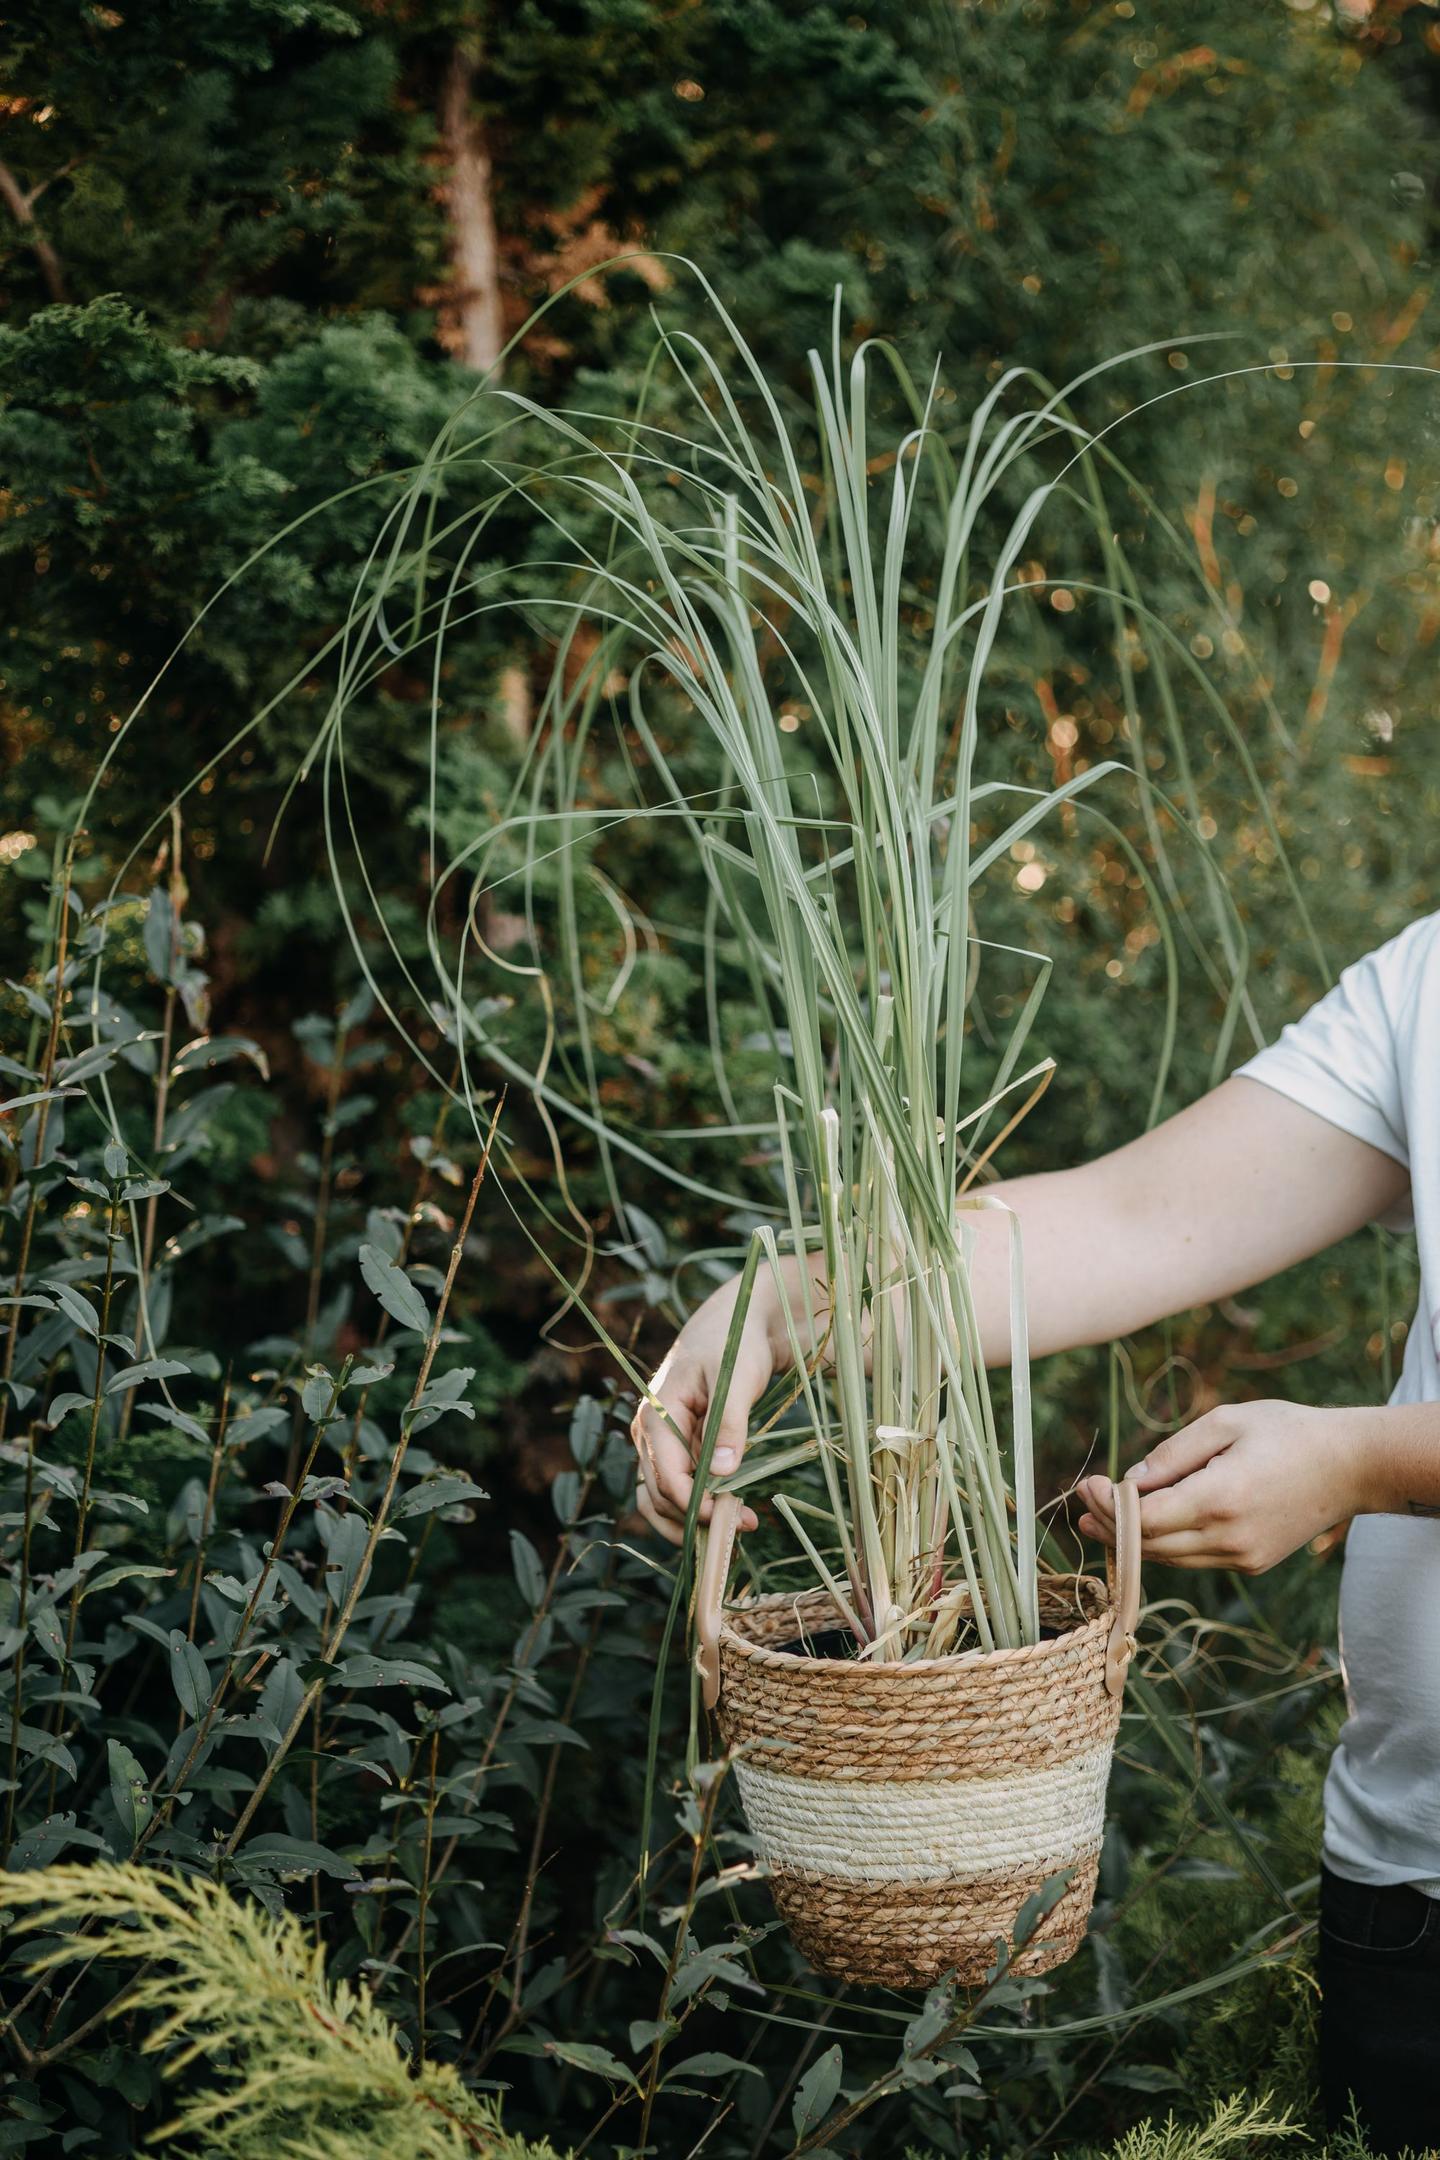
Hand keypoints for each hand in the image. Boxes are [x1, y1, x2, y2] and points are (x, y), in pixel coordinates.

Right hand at [629, 1270, 784, 1545]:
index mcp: (656, 1414)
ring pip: (660, 1497)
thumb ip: (728, 1425)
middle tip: (745, 1524)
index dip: (695, 1506)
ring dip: (690, 1520)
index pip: (667, 1478)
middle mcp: (647, 1431)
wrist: (734, 1322)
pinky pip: (673, 1486)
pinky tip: (724, 1510)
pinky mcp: (672, 1445)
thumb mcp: (735, 1379)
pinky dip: (692, 1505)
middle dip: (696, 1518)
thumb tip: (723, 1473)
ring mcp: (656, 1440)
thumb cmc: (734, 1344)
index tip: (732, 1518)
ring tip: (734, 1526)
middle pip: (659, 1495)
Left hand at [1075, 1399, 1366, 1575]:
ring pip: (1169, 1558)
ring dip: (1132, 1541)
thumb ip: (1172, 1454)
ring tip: (1100, 1521)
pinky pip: (1195, 1559)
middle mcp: (1229, 1537)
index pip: (1143, 1518)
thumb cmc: (1286, 1431)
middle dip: (1110, 1526)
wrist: (1349, 1466)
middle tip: (1081, 1507)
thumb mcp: (1224, 1422)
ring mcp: (1242, 1556)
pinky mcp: (1251, 1562)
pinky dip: (1165, 1545)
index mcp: (1220, 1498)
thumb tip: (1130, 1482)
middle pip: (1150, 1546)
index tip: (1087, 1485)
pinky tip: (1147, 1526)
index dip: (1107, 1507)